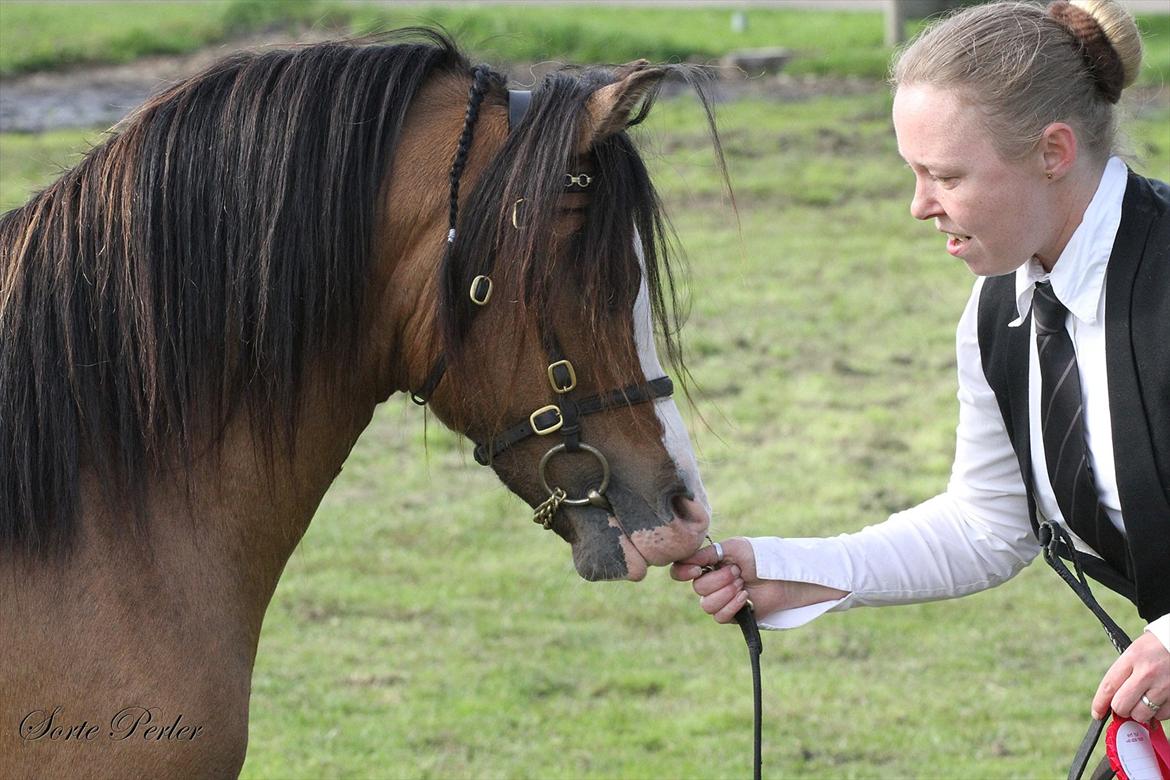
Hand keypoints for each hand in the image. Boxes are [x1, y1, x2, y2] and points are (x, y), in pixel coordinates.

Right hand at [670, 538, 847, 623]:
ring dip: (726, 593)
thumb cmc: (761, 558)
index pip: (681, 572)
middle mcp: (711, 583)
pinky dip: (731, 606)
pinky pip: (720, 617)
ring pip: (706, 605)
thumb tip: (687, 560)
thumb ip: (708, 553)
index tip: (697, 570)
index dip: (684, 573)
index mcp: (708, 565)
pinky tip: (745, 598)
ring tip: (743, 585)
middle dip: (718, 580)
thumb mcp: (734, 548)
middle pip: (696, 589)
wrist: (783, 577)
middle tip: (738, 573)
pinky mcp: (734, 616)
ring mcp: (721, 600)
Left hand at [1092, 631, 1169, 722]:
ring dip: (1140, 712)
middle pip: (1121, 705)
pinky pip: (1161, 716)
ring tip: (1144, 699)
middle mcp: (1147, 673)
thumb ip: (1123, 673)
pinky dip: (1158, 712)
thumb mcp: (1135, 652)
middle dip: (1120, 709)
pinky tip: (1159, 699)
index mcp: (1132, 657)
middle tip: (1125, 704)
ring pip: (1141, 714)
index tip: (1097, 713)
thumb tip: (1111, 700)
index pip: (1108, 686)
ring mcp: (1164, 686)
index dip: (1099, 703)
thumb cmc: (1157, 647)